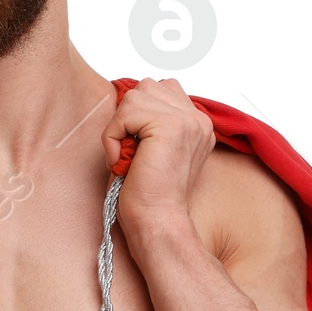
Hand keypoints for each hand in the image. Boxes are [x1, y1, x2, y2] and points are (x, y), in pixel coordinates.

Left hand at [101, 75, 215, 248]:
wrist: (157, 224)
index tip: (136, 151)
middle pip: (148, 87)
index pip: (161, 91)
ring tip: (127, 157)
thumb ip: (148, 123)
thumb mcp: (149, 151)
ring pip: (136, 95)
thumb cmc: (148, 197)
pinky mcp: (171, 125)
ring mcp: (188, 120)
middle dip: (129, 116)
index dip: (138, 116)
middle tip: (129, 153)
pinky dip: (113, 136)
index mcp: (197, 125)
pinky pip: (126, 112)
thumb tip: (127, 100)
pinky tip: (122, 162)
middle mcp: (198, 120)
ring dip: (120, 126)